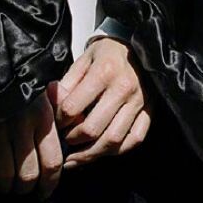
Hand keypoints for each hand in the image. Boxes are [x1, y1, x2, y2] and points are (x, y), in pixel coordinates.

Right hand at [0, 84, 64, 199]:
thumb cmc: (19, 79)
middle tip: (25, 189)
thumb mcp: (45, 90)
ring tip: (8, 187)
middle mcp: (20, 125)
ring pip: (5, 175)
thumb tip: (76, 129)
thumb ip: (61, 110)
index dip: (50, 183)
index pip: (52, 162)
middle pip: (28, 174)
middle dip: (27, 188)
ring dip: (7, 187)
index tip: (45, 192)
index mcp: (42, 116)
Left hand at [53, 37, 152, 168]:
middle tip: (64, 143)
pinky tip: (102, 151)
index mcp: (104, 72)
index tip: (56, 123)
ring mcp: (139, 102)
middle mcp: (123, 89)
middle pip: (93, 129)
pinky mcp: (149, 111)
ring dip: (91, 154)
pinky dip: (117, 151)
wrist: (136, 45)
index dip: (59, 121)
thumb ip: (67, 84)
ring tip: (77, 157)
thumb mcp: (83, 60)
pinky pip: (134, 140)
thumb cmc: (106, 53)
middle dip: (73, 141)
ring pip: (114, 140)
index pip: (73, 108)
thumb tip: (52, 105)